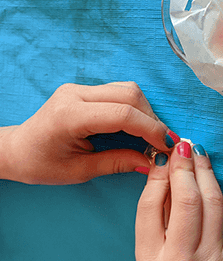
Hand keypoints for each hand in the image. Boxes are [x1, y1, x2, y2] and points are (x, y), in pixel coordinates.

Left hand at [0, 82, 178, 184]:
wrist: (17, 149)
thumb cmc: (41, 164)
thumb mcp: (80, 171)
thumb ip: (117, 163)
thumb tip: (151, 161)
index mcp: (70, 116)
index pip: (123, 114)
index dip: (151, 129)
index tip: (168, 145)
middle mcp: (75, 94)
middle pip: (130, 95)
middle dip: (153, 119)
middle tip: (164, 143)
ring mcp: (79, 89)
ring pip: (128, 90)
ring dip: (146, 112)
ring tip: (152, 136)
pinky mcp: (85, 90)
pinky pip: (120, 92)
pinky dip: (136, 108)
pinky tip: (139, 126)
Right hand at [135, 141, 222, 260]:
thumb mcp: (150, 256)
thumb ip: (154, 216)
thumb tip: (162, 171)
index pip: (152, 208)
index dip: (159, 177)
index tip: (163, 156)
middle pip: (187, 201)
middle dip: (186, 168)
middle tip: (183, 145)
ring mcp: (215, 257)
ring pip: (212, 202)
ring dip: (205, 172)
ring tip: (197, 153)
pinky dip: (215, 191)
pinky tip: (209, 176)